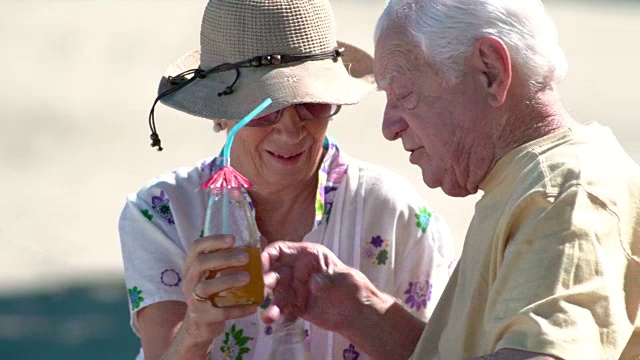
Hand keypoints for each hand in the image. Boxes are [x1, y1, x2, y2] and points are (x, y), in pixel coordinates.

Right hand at [181, 235, 256, 342]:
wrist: (200, 325)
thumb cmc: (214, 293)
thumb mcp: (219, 274)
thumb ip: (236, 258)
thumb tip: (262, 240)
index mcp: (193, 265)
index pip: (197, 247)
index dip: (213, 241)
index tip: (233, 239)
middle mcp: (189, 280)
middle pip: (200, 263)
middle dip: (223, 258)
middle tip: (245, 257)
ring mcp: (193, 299)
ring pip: (206, 287)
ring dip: (228, 280)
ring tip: (247, 277)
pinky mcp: (201, 317)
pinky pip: (220, 312)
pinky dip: (238, 309)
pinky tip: (254, 305)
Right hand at [261, 241, 394, 334]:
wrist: (358, 315)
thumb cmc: (354, 289)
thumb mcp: (344, 281)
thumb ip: (328, 280)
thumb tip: (314, 282)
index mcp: (308, 256)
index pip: (281, 250)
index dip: (267, 256)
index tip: (258, 266)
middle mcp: (297, 270)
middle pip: (273, 271)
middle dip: (263, 280)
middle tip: (258, 291)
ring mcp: (295, 288)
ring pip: (275, 292)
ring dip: (269, 302)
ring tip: (268, 316)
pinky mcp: (294, 305)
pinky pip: (281, 308)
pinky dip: (276, 314)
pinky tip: (272, 320)